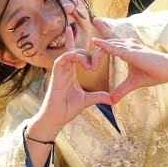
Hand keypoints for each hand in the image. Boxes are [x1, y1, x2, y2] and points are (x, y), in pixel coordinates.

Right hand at [26, 25, 112, 140]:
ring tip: (91, 67)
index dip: (85, 47)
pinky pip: (62, 58)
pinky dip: (72, 56)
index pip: (77, 55)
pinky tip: (83, 63)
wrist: (56, 118)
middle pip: (75, 50)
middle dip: (89, 53)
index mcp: (72, 73)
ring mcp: (60, 71)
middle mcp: (65, 69)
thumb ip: (98, 96)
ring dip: (82, 55)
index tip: (99, 49)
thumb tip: (112, 99)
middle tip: (98, 63)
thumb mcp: (87, 100)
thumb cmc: (67, 109)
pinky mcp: (55, 74)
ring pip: (70, 52)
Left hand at [90, 17, 167, 102]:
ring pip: (108, 44)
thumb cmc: (154, 73)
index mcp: (126, 49)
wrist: (167, 70)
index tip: (90, 40)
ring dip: (96, 48)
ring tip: (84, 49)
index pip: (109, 43)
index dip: (100, 41)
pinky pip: (115, 48)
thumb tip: (112, 101)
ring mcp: (129, 47)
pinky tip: (95, 43)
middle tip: (84, 41)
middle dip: (96, 41)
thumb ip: (121, 89)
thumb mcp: (133, 83)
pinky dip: (104, 46)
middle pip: (106, 41)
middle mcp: (127, 44)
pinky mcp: (131, 52)